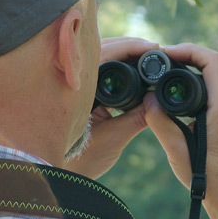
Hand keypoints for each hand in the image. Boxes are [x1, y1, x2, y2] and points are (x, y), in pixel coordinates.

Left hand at [64, 37, 158, 178]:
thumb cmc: (80, 161)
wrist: (59, 172)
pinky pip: (99, 67)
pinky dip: (117, 63)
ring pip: (101, 55)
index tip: (152, 47)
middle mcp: (74, 81)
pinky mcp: (79, 91)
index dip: (131, 47)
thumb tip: (158, 100)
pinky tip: (130, 66)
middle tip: (154, 49)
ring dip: (124, 52)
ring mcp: (75, 84)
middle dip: (131, 46)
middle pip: (104, 48)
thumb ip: (138, 118)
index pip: (107, 54)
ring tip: (145, 54)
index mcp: (79, 89)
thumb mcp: (114, 138)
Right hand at [143, 43, 217, 194]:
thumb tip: (147, 98)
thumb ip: (159, 122)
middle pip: (216, 62)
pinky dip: (203, 75)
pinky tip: (185, 83)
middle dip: (191, 54)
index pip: (212, 61)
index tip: (167, 54)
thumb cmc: (205, 174)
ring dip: (198, 63)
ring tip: (173, 66)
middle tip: (167, 58)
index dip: (189, 50)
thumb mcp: (176, 149)